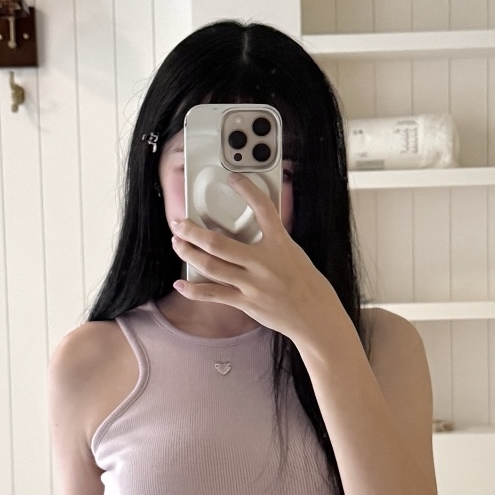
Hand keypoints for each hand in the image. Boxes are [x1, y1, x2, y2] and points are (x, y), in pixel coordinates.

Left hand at [170, 175, 346, 347]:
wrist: (316, 316)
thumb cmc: (308, 285)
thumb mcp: (295, 254)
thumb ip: (273, 242)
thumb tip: (253, 233)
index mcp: (280, 245)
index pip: (264, 209)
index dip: (248, 190)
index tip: (234, 179)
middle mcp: (263, 262)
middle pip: (218, 243)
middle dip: (193, 232)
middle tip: (179, 223)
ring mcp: (252, 284)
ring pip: (211, 266)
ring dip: (189, 254)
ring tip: (178, 244)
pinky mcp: (246, 302)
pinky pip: (214, 295)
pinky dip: (194, 290)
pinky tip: (181, 283)